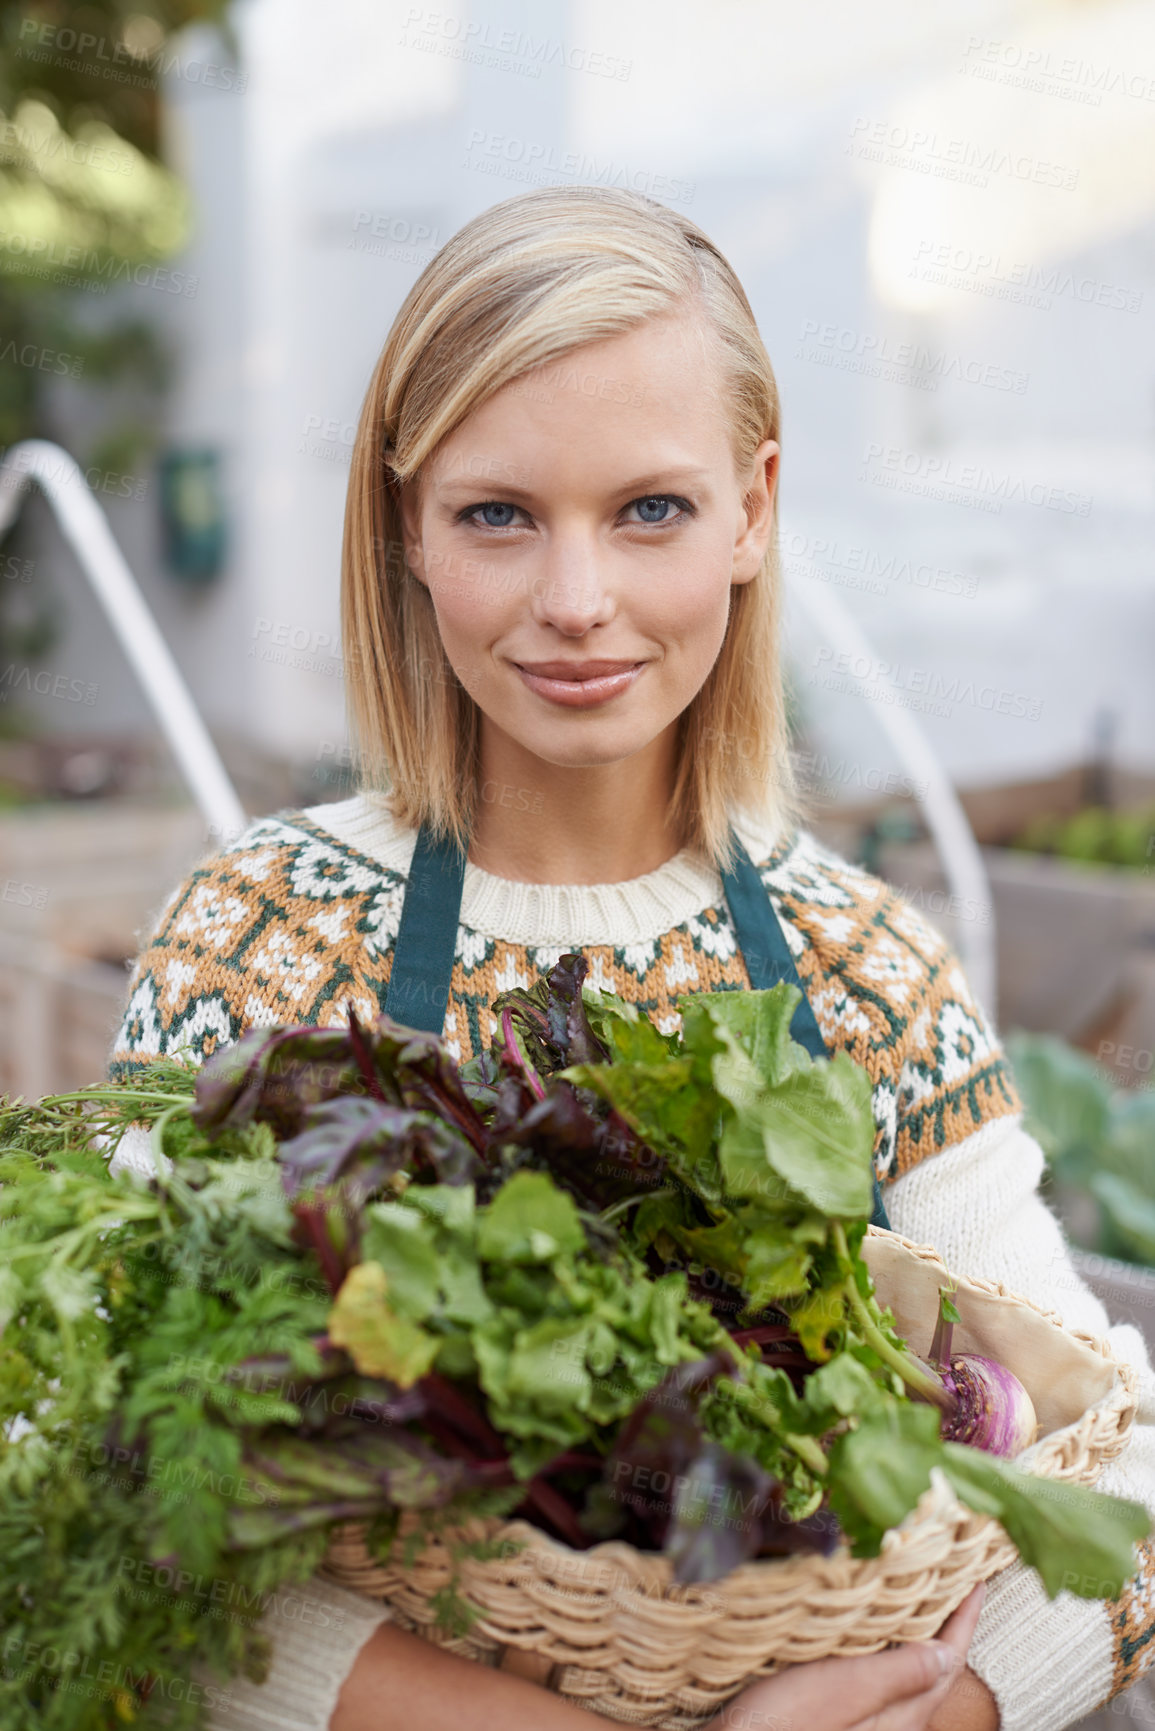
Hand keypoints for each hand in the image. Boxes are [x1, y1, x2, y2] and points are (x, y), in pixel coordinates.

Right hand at [706, 1581, 988, 1730]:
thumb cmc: (781, 1725)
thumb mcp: (844, 1690)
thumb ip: (899, 1674)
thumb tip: (948, 1653)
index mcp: (901, 1717)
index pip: (948, 1660)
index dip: (964, 1618)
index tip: (977, 1577)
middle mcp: (892, 1723)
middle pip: (932, 1666)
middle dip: (943, 1620)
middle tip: (950, 1575)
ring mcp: (868, 1722)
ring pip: (907, 1670)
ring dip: (916, 1630)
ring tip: (918, 1591)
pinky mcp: (843, 1716)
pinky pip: (881, 1675)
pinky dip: (888, 1644)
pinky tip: (872, 1628)